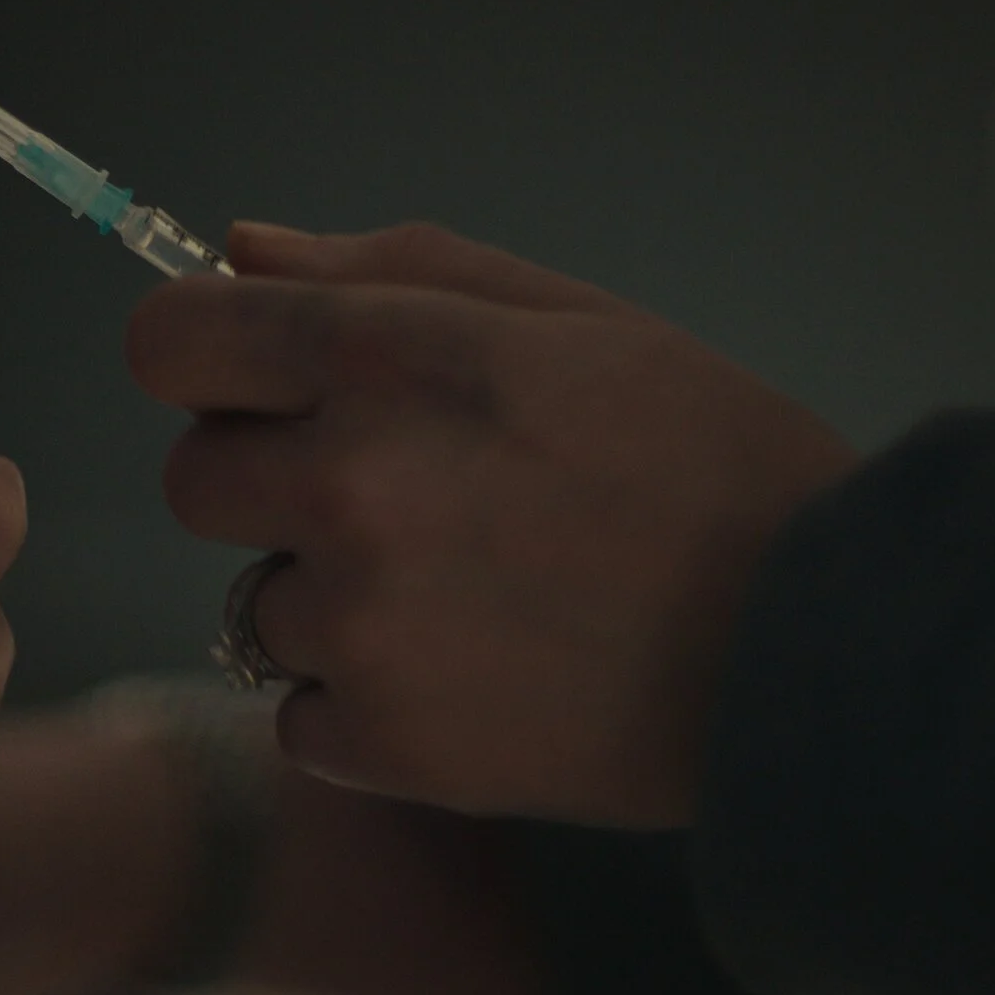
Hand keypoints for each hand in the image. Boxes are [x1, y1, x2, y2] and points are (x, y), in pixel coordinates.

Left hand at [129, 222, 855, 824]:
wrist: (827, 652)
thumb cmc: (709, 461)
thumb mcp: (571, 319)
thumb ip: (385, 271)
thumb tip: (237, 250)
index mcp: (388, 358)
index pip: (167, 340)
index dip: (202, 357)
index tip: (250, 383)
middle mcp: (349, 486)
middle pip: (193, 481)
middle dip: (268, 483)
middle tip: (400, 500)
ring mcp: (359, 624)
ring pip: (256, 604)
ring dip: (332, 603)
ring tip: (474, 598)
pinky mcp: (381, 744)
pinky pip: (301, 716)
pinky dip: (366, 709)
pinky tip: (478, 680)